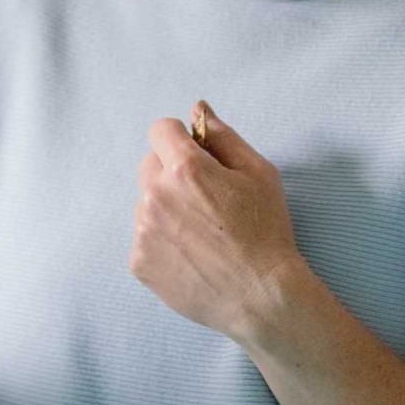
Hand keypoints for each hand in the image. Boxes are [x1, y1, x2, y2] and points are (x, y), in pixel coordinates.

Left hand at [129, 101, 305, 344]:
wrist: (260, 296)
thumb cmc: (266, 231)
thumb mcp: (258, 173)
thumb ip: (223, 136)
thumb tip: (197, 108)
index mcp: (185, 169)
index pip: (160, 130)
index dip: (180, 139)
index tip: (197, 156)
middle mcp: (155, 196)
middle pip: (150, 165)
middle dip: (172, 173)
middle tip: (205, 199)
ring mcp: (143, 230)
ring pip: (146, 202)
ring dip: (166, 208)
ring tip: (201, 233)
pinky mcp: (139, 261)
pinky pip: (144, 237)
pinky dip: (162, 241)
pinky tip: (192, 255)